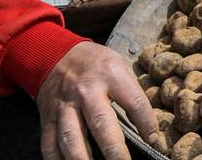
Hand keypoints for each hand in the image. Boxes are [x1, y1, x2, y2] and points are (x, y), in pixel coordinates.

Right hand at [37, 42, 156, 159]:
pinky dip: (58, 159)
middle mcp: (86, 91)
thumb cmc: (95, 63)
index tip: (153, 140)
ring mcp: (64, 105)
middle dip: (115, 151)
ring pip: (72, 138)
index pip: (134, 102)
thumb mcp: (119, 65)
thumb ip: (132, 93)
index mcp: (110, 74)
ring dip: (84, 159)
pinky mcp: (48, 117)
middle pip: (101, 124)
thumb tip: (149, 127)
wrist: (55, 53)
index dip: (147, 124)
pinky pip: (49, 143)